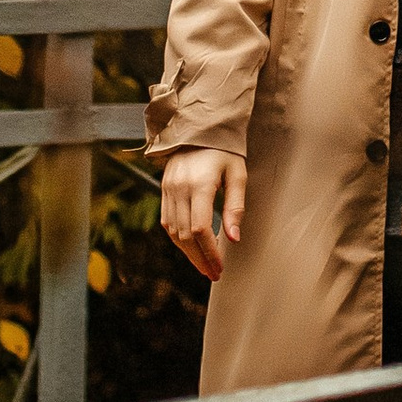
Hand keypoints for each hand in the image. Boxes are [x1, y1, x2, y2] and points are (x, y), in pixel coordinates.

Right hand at [159, 148, 247, 280]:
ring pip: (173, 232)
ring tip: (204, 266)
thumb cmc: (224, 150)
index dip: (210, 252)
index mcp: (200, 183)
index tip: (220, 267)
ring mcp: (168, 189)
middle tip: (213, 273)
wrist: (199, 127)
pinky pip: (167, 222)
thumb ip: (235, 206)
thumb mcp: (237, 174)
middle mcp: (180, 187)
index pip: (200, 229)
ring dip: (188, 253)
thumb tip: (233, 239)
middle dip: (200, 258)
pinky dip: (178, 239)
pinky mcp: (163, 189)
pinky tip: (191, 248)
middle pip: (185, 235)